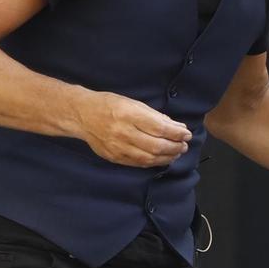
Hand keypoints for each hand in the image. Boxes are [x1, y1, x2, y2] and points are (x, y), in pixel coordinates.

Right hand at [77, 92, 192, 166]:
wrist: (82, 115)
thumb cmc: (109, 105)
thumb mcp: (132, 103)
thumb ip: (155, 116)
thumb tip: (176, 127)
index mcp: (129, 114)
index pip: (160, 128)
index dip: (177, 133)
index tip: (186, 134)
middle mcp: (123, 132)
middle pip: (157, 146)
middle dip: (175, 147)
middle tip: (184, 145)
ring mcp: (118, 147)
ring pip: (149, 158)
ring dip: (167, 157)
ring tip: (176, 153)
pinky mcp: (115, 157)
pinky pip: (139, 164)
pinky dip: (154, 162)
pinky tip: (162, 159)